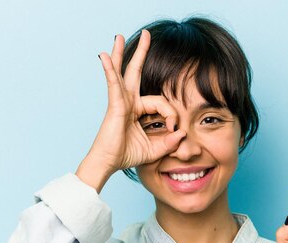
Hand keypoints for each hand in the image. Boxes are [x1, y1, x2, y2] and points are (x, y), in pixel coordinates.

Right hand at [81, 30, 186, 180]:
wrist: (108, 163)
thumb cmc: (127, 156)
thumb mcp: (155, 149)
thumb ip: (170, 142)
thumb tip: (182, 132)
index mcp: (138, 110)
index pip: (161, 103)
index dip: (171, 114)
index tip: (174, 129)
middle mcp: (129, 102)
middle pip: (135, 72)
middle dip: (141, 53)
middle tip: (146, 34)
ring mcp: (120, 102)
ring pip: (123, 73)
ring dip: (121, 53)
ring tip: (118, 36)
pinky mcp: (114, 105)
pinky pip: (113, 84)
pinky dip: (110, 70)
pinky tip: (104, 56)